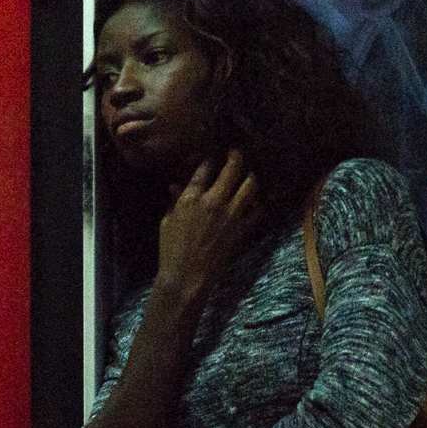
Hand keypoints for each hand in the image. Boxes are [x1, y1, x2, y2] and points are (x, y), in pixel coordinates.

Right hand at [155, 150, 259, 299]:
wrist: (188, 276)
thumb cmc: (171, 249)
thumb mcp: (168, 221)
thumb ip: (176, 200)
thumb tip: (177, 186)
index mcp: (192, 197)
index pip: (206, 167)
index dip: (211, 157)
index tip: (214, 153)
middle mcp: (214, 201)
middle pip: (233, 168)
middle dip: (237, 156)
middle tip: (238, 152)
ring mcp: (232, 214)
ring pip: (251, 184)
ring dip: (251, 175)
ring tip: (249, 173)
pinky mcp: (243, 229)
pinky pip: (259, 209)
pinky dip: (258, 202)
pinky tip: (255, 200)